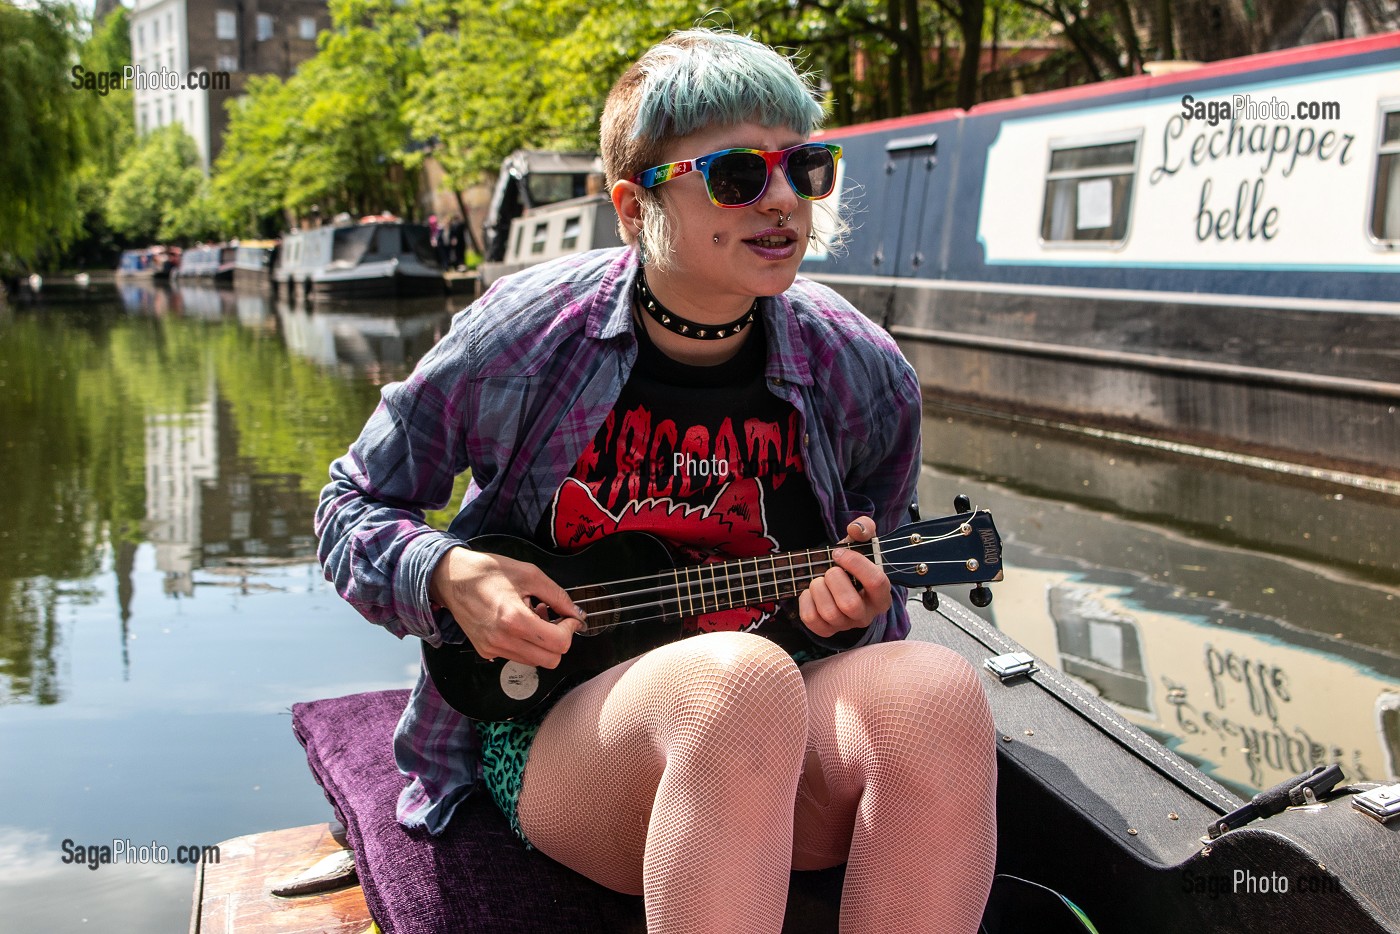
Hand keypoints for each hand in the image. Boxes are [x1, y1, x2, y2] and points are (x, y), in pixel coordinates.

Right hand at [428, 546, 583, 667]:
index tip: (569, 617)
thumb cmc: (486, 572)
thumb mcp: (529, 574)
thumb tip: (575, 612)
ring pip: (535, 661)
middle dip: (559, 639)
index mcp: (514, 619)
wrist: (451, 578)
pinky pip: (518, 656)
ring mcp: (492, 649)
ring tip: (533, 615)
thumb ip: (557, 595)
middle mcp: (502, 640)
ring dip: (542, 642)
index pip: (558, 643)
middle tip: (553, 618)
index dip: (570, 629)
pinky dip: (526, 643)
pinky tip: (519, 622)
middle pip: (550, 660)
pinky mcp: (486, 652)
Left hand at [798, 517, 891, 637]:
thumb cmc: (851, 565)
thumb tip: (857, 528)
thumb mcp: (860, 544)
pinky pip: (811, 619)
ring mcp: (846, 625)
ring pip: (829, 613)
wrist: (836, 581)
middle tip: (829, 570)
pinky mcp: (826, 630)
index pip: (876, 582)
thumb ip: (864, 529)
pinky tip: (811, 592)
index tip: (839, 553)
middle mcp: (866, 614)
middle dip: (833, 579)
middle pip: (849, 604)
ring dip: (818, 588)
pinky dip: (805, 600)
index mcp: (881, 595)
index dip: (855, 563)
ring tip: (819, 580)